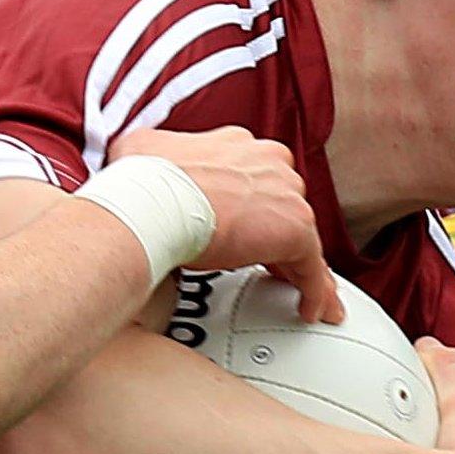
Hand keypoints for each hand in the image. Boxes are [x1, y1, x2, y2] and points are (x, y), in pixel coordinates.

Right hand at [106, 126, 339, 322]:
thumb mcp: (141, 148)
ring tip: (294, 291)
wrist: (152, 203)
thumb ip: (157, 151)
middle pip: (282, 203)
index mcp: (237, 144)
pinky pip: (313, 266)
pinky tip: (309, 309)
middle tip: (268, 262)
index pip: (257, 176)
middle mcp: (268, 162)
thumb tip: (142, 157)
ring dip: (296, 263)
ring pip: (299, 234)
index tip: (248, 223)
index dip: (254, 203)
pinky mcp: (294, 229)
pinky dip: (314, 290)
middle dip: (275, 231)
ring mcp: (285, 194)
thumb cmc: (141, 180)